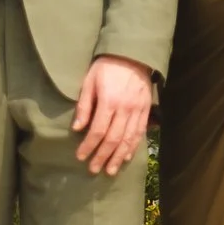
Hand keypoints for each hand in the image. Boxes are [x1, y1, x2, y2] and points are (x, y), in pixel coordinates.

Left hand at [73, 55, 153, 177]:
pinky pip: (139, 132)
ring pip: (128, 140)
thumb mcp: (89, 81)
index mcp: (109, 101)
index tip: (80, 157)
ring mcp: (138, 110)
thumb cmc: (107, 66)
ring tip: (110, 170)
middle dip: (102, 156)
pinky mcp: (146, 110)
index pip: (97, 131)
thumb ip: (84, 105)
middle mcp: (125, 109)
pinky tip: (126, 157)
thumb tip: (77, 128)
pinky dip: (133, 147)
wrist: (133, 54)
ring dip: (118, 157)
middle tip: (93, 169)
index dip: (88, 146)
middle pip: (113, 139)